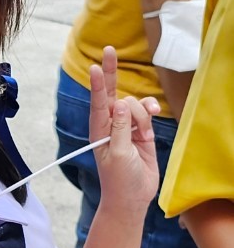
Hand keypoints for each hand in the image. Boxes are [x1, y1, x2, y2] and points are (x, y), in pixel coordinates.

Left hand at [90, 46, 159, 217]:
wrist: (133, 197)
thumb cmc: (119, 179)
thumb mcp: (118, 154)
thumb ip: (120, 128)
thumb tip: (122, 103)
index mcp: (99, 130)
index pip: (98, 102)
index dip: (99, 84)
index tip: (95, 67)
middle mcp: (111, 124)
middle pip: (112, 92)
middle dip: (112, 72)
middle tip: (109, 50)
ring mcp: (127, 126)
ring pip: (135, 104)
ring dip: (143, 115)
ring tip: (143, 135)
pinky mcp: (141, 130)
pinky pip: (147, 112)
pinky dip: (150, 114)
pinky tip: (151, 124)